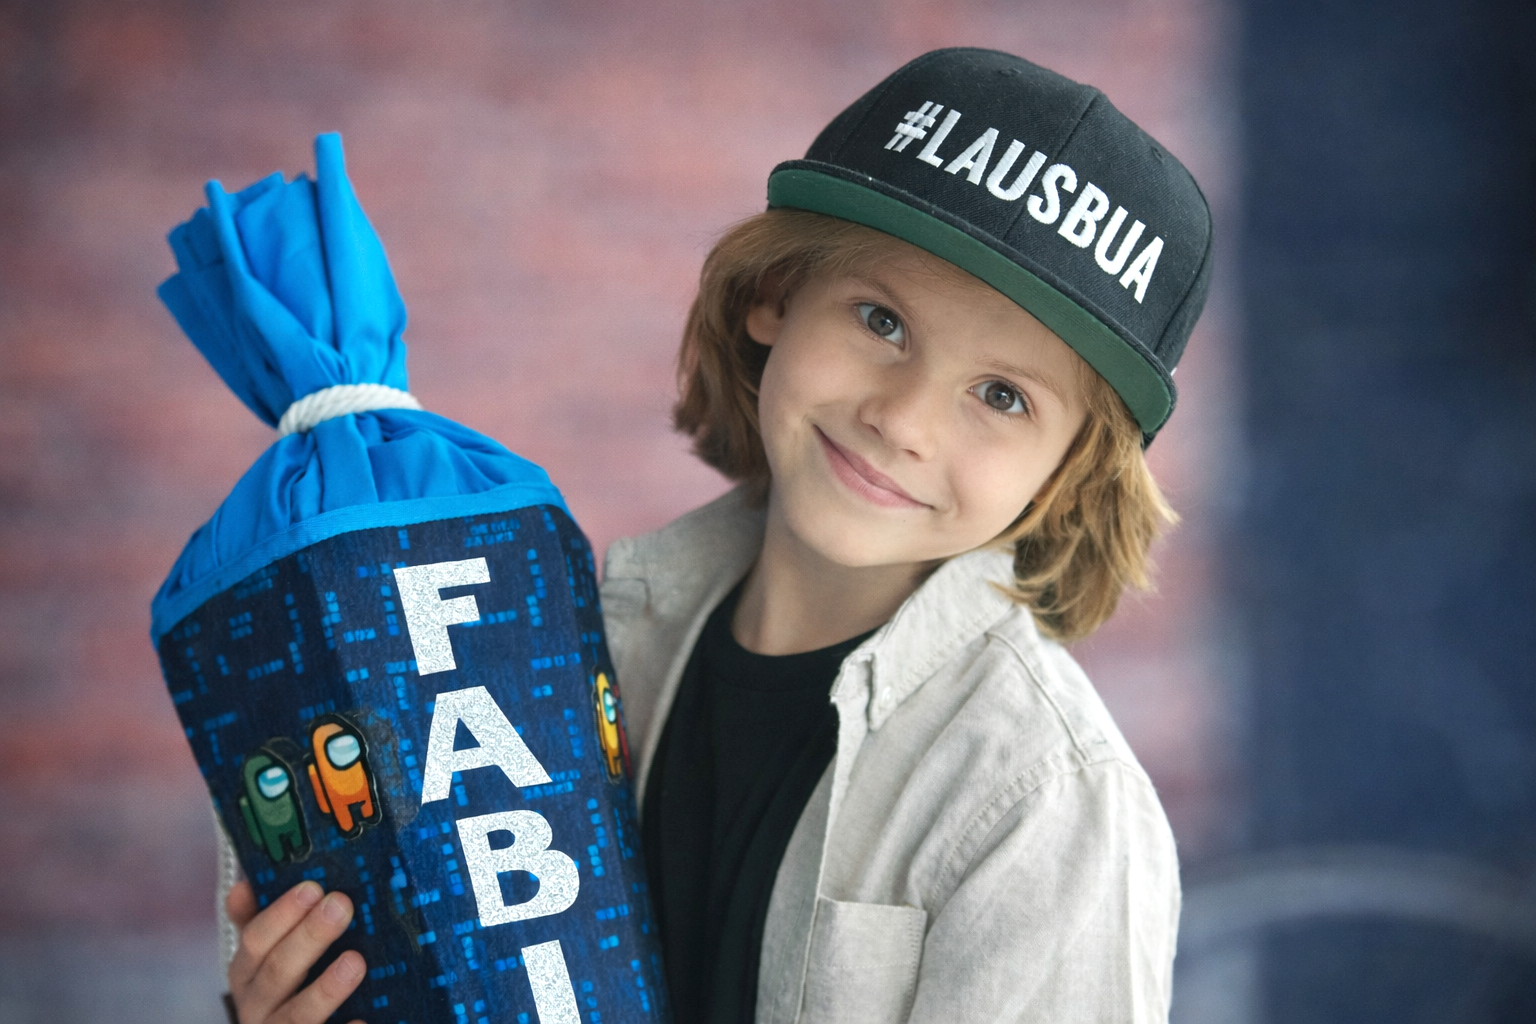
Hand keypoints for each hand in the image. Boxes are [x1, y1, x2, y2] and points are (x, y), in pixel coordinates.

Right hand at [225, 879, 366, 1023]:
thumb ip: (255, 921)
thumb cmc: (279, 985)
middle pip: (277, 973)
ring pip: (297, 1015)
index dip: (281, 914)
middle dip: (309, 938)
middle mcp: (256, 1006)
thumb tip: (242, 886)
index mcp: (246, 974)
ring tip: (355, 962)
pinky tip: (362, 1020)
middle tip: (341, 906)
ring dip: (325, 989)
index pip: (254, 941)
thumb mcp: (263, 955)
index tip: (312, 888)